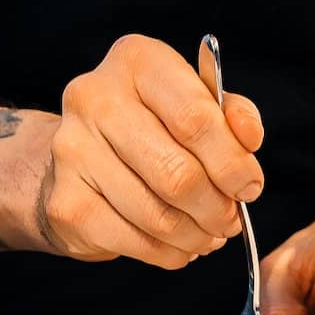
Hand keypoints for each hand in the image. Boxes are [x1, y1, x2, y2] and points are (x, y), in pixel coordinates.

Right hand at [37, 34, 264, 267]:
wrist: (82, 155)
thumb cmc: (152, 124)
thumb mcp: (196, 102)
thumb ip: (231, 114)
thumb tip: (249, 139)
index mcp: (137, 61)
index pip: (195, 118)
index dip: (233, 163)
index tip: (249, 187)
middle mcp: (95, 98)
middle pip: (177, 173)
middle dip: (217, 207)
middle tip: (230, 220)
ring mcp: (73, 150)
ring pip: (158, 215)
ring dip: (196, 235)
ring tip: (208, 234)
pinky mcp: (64, 201)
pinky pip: (133, 241)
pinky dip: (168, 253)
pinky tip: (178, 245)